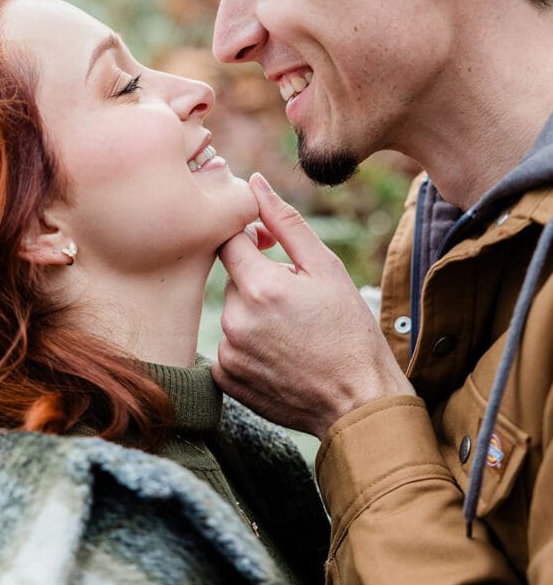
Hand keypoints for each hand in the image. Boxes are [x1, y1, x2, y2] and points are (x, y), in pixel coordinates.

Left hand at [213, 173, 414, 437]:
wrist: (358, 401)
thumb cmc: (349, 330)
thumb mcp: (326, 268)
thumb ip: (285, 222)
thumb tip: (254, 182)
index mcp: (259, 287)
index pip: (229, 240)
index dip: (249, 237)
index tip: (269, 246)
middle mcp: (235, 320)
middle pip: (232, 278)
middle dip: (258, 279)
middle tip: (296, 300)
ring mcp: (228, 353)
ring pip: (232, 312)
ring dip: (254, 312)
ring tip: (292, 330)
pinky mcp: (226, 378)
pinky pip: (227, 345)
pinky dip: (247, 344)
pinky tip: (279, 353)